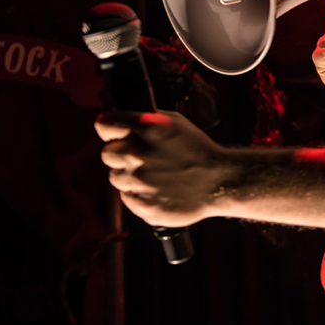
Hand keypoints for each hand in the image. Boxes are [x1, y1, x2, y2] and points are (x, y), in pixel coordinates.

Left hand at [95, 110, 231, 226]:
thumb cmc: (198, 149)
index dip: (109, 128)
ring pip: (116, 178)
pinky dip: (139, 194)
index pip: (104, 124)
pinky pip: (127, 198)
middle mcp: (138, 154)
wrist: (220, 181)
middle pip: (107, 153)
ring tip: (154, 175)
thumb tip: (121, 120)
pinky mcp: (143, 205)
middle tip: (141, 158)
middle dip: (120, 154)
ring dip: (130, 176)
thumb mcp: (175, 122)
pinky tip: (158, 188)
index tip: (115, 133)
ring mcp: (139, 182)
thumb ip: (145, 119)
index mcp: (146, 129)